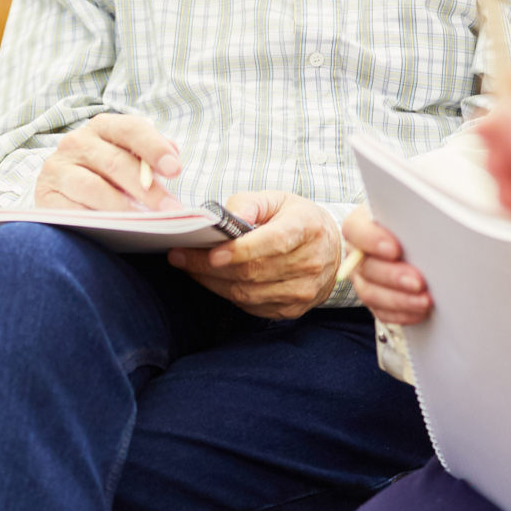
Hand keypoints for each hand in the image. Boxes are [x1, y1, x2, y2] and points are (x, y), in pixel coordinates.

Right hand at [33, 113, 183, 210]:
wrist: (66, 190)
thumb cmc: (108, 173)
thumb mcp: (129, 157)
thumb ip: (151, 154)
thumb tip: (172, 157)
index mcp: (102, 127)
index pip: (131, 129)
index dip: (154, 148)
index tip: (175, 170)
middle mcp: (76, 143)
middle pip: (115, 163)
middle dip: (147, 189)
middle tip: (171, 211)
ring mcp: (57, 169)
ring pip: (92, 188)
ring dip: (122, 208)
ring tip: (145, 224)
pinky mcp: (45, 196)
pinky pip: (71, 211)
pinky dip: (94, 221)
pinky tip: (113, 232)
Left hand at [167, 193, 339, 319]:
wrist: (332, 252)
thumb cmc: (298, 221)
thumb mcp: (278, 200)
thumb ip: (250, 202)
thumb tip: (229, 215)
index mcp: (307, 229)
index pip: (273, 242)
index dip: (241, 250)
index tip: (211, 252)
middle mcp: (310, 263)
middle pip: (254, 271)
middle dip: (209, 266)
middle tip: (178, 255)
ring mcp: (302, 291)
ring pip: (248, 292)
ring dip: (211, 281)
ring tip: (186, 265)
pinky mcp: (292, 309)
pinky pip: (251, 305)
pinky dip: (225, 292)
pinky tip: (209, 278)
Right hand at [343, 205, 432, 326]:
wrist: (414, 241)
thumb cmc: (412, 223)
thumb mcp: (410, 213)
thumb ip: (414, 216)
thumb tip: (434, 220)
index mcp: (361, 226)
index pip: (355, 230)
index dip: (371, 240)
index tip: (395, 249)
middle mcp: (356, 253)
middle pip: (366, 267)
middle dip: (394, 277)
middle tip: (419, 282)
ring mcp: (363, 278)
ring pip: (371, 293)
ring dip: (400, 300)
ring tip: (425, 301)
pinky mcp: (374, 298)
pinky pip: (381, 312)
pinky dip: (402, 314)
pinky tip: (421, 312)